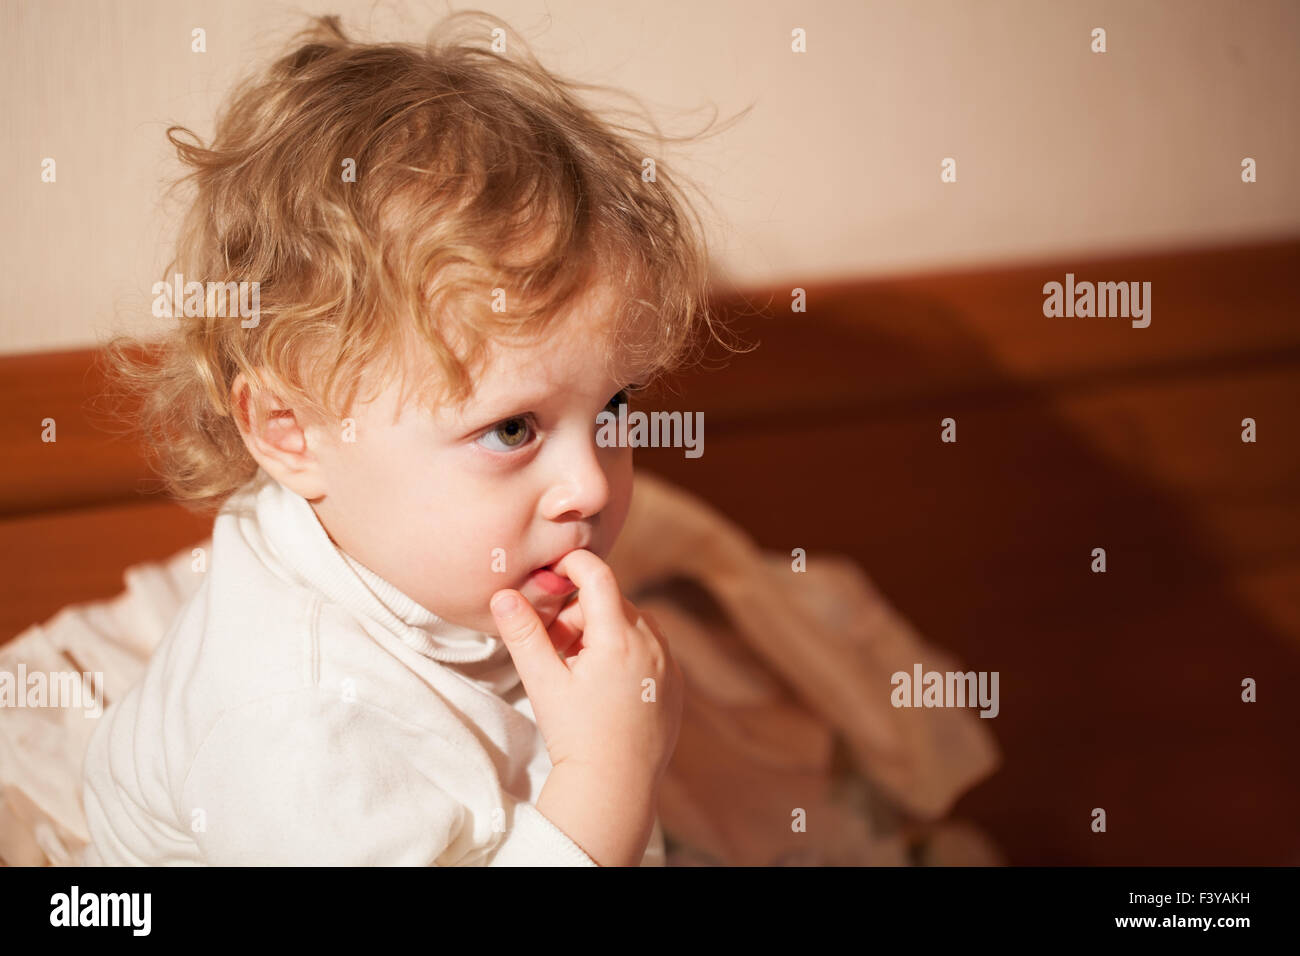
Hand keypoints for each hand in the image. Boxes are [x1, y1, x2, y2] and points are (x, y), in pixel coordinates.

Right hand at [490, 549, 682, 783]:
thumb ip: (524, 633)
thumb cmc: (575, 736)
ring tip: (579, 667)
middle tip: (555, 643)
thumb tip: (503, 594)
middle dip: (581, 612)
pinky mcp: (677, 685)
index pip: (599, 576)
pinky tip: (605, 684)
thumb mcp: (543, 682)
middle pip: (613, 601)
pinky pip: (653, 649)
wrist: (615, 788)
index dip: (575, 564)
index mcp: (618, 638)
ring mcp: (669, 665)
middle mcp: (652, 645)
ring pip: (634, 623)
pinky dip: (628, 651)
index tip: (555, 570)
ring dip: (605, 630)